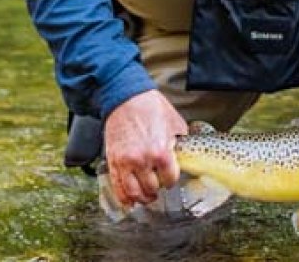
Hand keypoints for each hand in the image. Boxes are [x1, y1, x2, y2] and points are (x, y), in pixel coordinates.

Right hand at [104, 89, 187, 207]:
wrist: (124, 97)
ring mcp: (125, 162)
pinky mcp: (113, 161)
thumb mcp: (174, 123)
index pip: (170, 179)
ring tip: (146, 196)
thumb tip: (185, 153)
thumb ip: (180, 142)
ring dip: (141, 198)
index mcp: (161, 151)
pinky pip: (117, 187)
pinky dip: (123, 198)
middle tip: (158, 187)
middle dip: (157, 188)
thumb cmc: (150, 106)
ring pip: (133, 193)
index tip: (169, 177)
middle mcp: (142, 160)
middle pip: (152, 189)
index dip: (171, 179)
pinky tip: (129, 202)